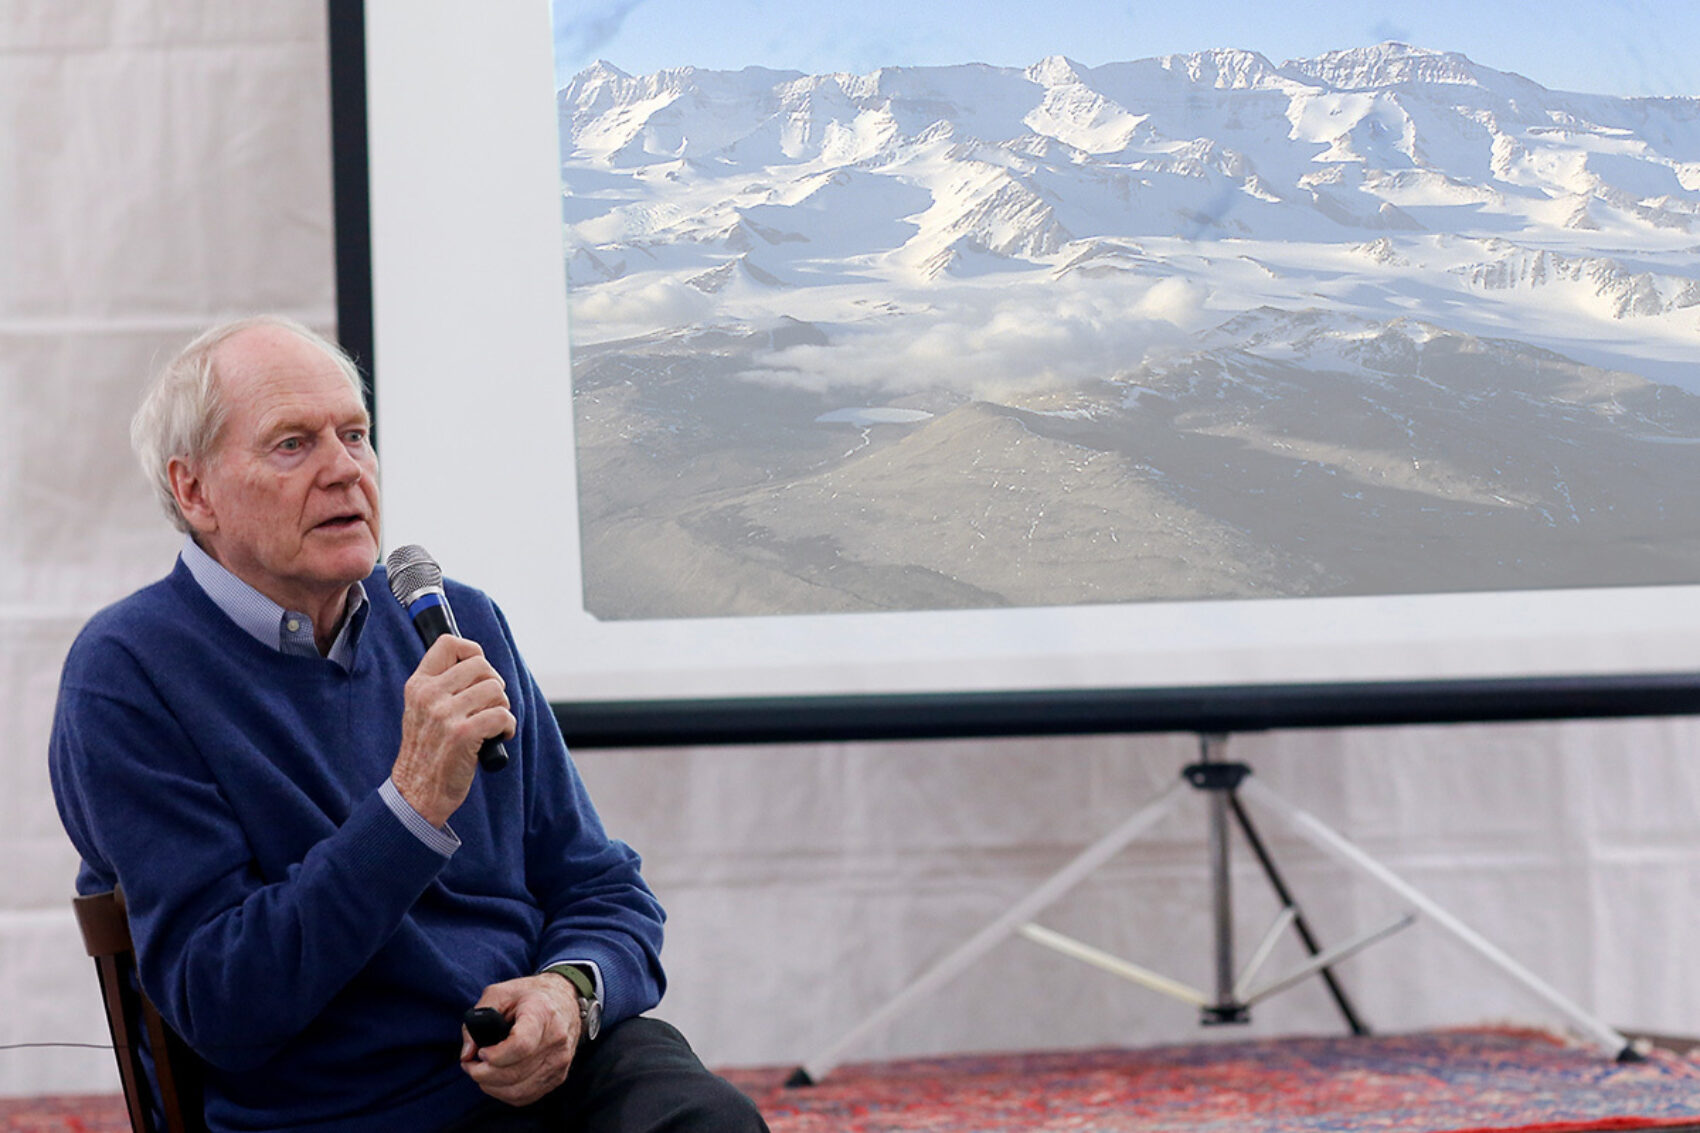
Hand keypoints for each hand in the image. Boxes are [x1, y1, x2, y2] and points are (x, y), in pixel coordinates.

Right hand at [391, 635, 515, 826]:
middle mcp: (429, 695)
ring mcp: (444, 714)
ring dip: (502, 707)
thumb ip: (441, 686)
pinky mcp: (462, 734)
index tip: (480, 672)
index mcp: (418, 685)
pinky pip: (502, 714)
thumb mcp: (420, 711)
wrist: (416, 793)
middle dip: (494, 684)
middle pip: (481, 665)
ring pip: (496, 689)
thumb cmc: (427, 752)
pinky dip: (508, 726)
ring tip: (491, 723)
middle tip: (489, 705)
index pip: (448, 643)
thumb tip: (478, 663)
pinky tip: (499, 736)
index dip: (473, 651)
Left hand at [459, 974, 582, 1105]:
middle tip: (469, 1064)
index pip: (520, 1046)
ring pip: (519, 1090)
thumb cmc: (529, 995)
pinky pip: (527, 1096)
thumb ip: (477, 1018)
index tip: (481, 1052)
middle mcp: (556, 1040)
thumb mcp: (500, 993)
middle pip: (515, 1073)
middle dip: (483, 1074)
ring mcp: (560, 1061)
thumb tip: (466, 1054)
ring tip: (480, 1072)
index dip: (495, 1056)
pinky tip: (496, 1080)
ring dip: (491, 1086)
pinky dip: (505, 1093)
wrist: (565, 999)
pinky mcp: (559, 1076)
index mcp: (542, 1014)